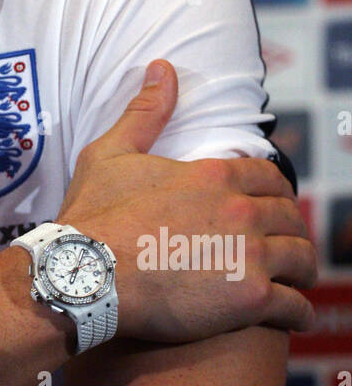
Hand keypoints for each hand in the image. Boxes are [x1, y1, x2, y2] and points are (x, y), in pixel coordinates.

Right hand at [57, 59, 316, 343]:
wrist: (82, 274)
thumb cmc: (93, 216)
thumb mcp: (112, 153)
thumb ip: (146, 112)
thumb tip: (163, 68)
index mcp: (215, 176)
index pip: (270, 178)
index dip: (275, 193)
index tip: (271, 207)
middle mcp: (242, 211)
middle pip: (291, 218)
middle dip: (291, 231)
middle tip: (282, 246)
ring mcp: (250, 256)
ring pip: (302, 259)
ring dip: (303, 270)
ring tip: (295, 281)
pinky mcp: (249, 300)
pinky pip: (295, 306)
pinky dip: (299, 313)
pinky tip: (293, 317)